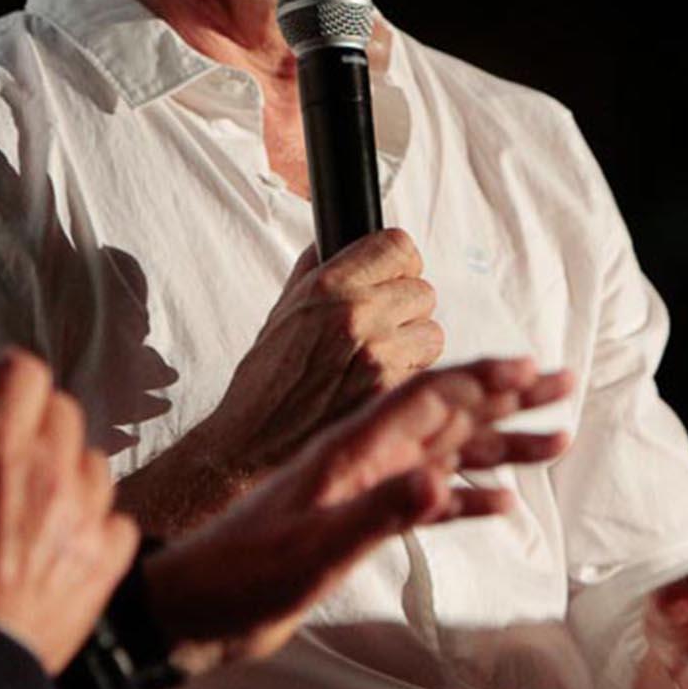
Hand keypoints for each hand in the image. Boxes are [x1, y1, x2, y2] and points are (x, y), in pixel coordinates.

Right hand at [0, 350, 140, 673]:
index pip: (24, 371)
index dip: (10, 374)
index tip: (2, 386)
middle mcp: (49, 472)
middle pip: (63, 410)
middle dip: (40, 422)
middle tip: (17, 451)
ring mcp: (85, 512)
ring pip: (94, 461)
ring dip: (72, 472)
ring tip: (44, 502)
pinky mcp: (108, 553)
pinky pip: (118, 518)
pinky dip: (98, 525)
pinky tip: (70, 542)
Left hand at [143, 356, 572, 672]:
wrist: (196, 608)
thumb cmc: (244, 571)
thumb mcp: (316, 545)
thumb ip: (379, 512)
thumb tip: (441, 481)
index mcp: (352, 449)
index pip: (428, 397)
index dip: (480, 378)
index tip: (531, 366)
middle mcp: (363, 459)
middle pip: (448, 415)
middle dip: (508, 398)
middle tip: (565, 384)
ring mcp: (362, 490)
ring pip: (445, 456)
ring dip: (499, 445)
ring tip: (555, 440)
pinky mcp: (358, 524)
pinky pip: (425, 502)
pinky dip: (467, 499)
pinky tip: (502, 503)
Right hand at [201, 228, 443, 475]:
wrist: (255, 445)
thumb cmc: (265, 384)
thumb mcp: (283, 311)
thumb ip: (316, 271)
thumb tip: (340, 244)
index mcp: (327, 287)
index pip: (398, 245)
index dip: (400, 261)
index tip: (394, 275)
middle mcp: (356, 314)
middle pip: (423, 289)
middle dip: (406, 308)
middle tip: (382, 327)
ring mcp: (378, 356)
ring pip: (432, 332)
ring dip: (413, 346)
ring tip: (380, 361)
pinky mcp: (393, 393)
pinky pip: (425, 373)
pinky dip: (409, 379)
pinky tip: (378, 388)